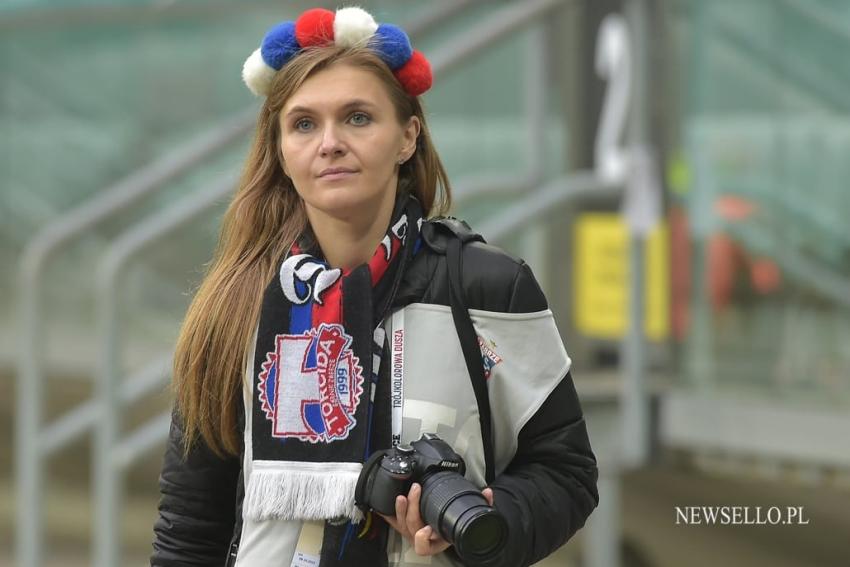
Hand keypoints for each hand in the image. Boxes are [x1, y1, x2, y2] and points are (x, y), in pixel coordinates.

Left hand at [378, 483, 494, 556]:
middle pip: (410, 526)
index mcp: (436, 541)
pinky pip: (391, 520)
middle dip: (412, 508)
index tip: (428, 527)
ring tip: (402, 495)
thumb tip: (488, 493)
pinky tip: (381, 502)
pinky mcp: (403, 524)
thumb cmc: (456, 527)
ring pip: (399, 523)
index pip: (423, 545)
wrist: (450, 531)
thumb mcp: (470, 520)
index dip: (423, 537)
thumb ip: (482, 506)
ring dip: (400, 508)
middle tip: (416, 490)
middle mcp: (421, 538)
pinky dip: (386, 511)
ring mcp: (410, 532)